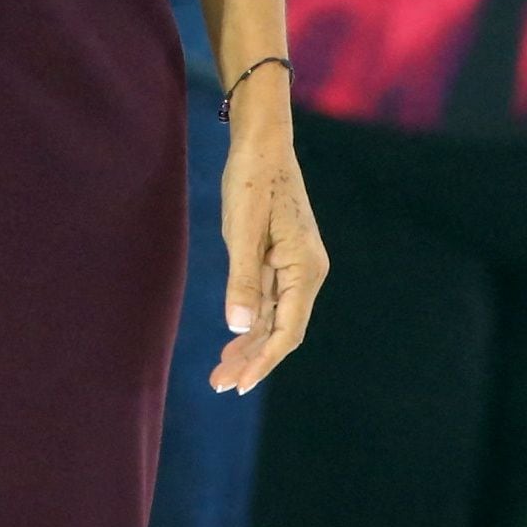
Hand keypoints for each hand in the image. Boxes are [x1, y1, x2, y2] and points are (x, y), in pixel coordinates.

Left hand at [209, 89, 326, 393]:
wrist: (261, 141)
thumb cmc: (254, 179)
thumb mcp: (243, 230)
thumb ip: (243, 280)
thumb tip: (240, 328)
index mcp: (305, 268)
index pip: (288, 329)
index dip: (264, 360)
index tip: (239, 384)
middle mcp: (306, 272)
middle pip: (282, 330)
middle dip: (253, 360)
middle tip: (220, 385)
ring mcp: (295, 267)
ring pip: (274, 319)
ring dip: (249, 346)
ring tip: (221, 373)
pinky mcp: (282, 259)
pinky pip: (268, 302)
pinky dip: (250, 323)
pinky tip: (233, 340)